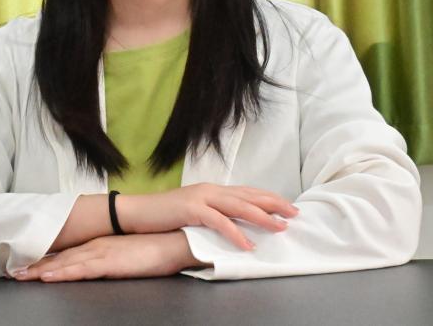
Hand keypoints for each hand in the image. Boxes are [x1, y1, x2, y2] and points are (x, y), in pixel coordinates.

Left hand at [12, 231, 203, 281]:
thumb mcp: (128, 253)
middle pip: (60, 257)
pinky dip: (61, 272)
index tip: (27, 264)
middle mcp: (97, 246)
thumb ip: (111, 257)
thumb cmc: (155, 248)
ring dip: (41, 269)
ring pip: (64, 263)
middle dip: (36, 264)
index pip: (68, 252)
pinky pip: (80, 269)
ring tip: (21, 275)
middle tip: (14, 272)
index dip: (46, 259)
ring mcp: (101, 252)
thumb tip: (100, 264)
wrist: (175, 240)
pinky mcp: (109, 262)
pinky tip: (47, 276)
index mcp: (100, 243)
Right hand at [118, 183, 298, 250]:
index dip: (269, 198)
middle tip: (294, 214)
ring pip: (239, 206)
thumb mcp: (194, 212)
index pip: (247, 192)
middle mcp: (211, 190)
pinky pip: (219, 222)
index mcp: (213, 190)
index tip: (288, 207)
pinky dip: (235, 233)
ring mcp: (202, 197)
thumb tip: (233, 225)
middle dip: (274, 204)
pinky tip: (247, 244)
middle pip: (249, 195)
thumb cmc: (165, 215)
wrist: (137, 212)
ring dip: (261, 217)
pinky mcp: (192, 209)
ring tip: (279, 228)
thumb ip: (213, 214)